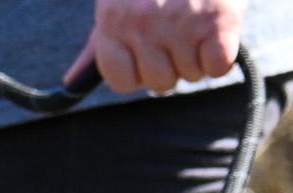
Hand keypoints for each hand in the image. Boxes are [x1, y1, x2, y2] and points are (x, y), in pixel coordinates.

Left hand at [65, 0, 243, 94]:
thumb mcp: (117, 4)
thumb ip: (99, 45)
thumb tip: (71, 82)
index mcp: (112, 19)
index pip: (121, 81)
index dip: (138, 71)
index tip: (146, 50)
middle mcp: (142, 22)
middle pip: (160, 84)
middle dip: (172, 63)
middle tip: (176, 28)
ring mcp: (180, 22)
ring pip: (192, 75)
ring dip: (197, 54)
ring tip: (194, 19)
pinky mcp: (217, 21)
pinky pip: (218, 67)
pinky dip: (221, 53)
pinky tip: (214, 26)